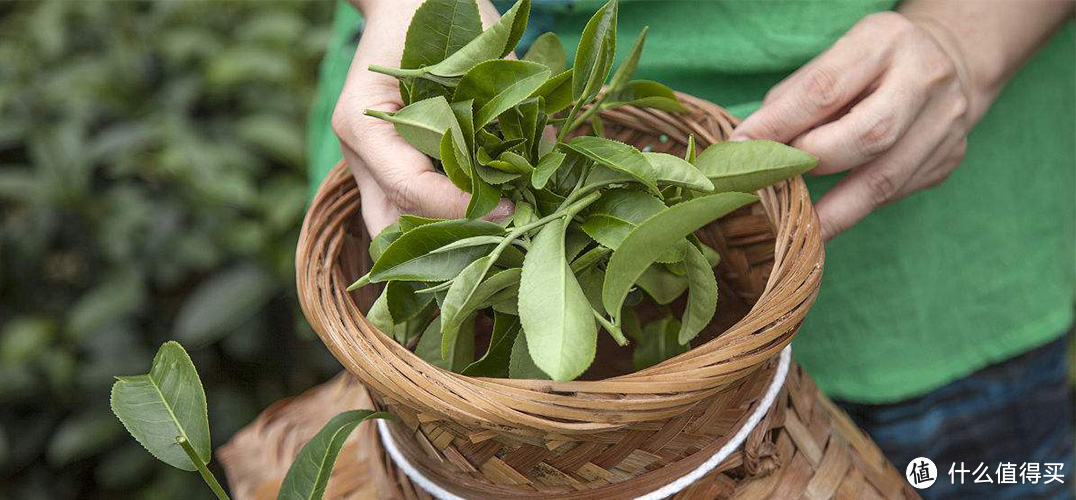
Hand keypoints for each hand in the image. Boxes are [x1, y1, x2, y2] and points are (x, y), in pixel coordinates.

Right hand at [332, 0, 511, 235]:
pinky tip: (479, 225)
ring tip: (489, 242)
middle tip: (496, 241)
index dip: (462, 208)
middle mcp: (359, 152)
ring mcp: (364, 163)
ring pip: (389, 228)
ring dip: (436, 242)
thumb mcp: (472, 55)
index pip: (411, 188)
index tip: (510, 209)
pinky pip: (402, 212)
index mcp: (365, 123)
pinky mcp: (382, 168)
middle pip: (388, 226)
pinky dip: (437, 224)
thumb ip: (503, 106)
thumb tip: (548, 153)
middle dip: (441, 243)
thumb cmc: (439, 16)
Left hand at [729, 12, 975, 240]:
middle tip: (775, 182)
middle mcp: (924, 78)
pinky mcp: (950, 157)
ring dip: (834, 210)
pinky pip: (896, 193)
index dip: (777, 126)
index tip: (740, 151)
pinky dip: (858, 206)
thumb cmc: (868, 67)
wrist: (948, 62)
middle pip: (867, 136)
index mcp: (884, 42)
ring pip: (885, 179)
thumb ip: (791, 102)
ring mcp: (945, 121)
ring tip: (799, 228)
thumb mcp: (831, 62)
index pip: (823, 90)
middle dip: (812, 164)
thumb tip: (748, 149)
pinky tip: (834, 213)